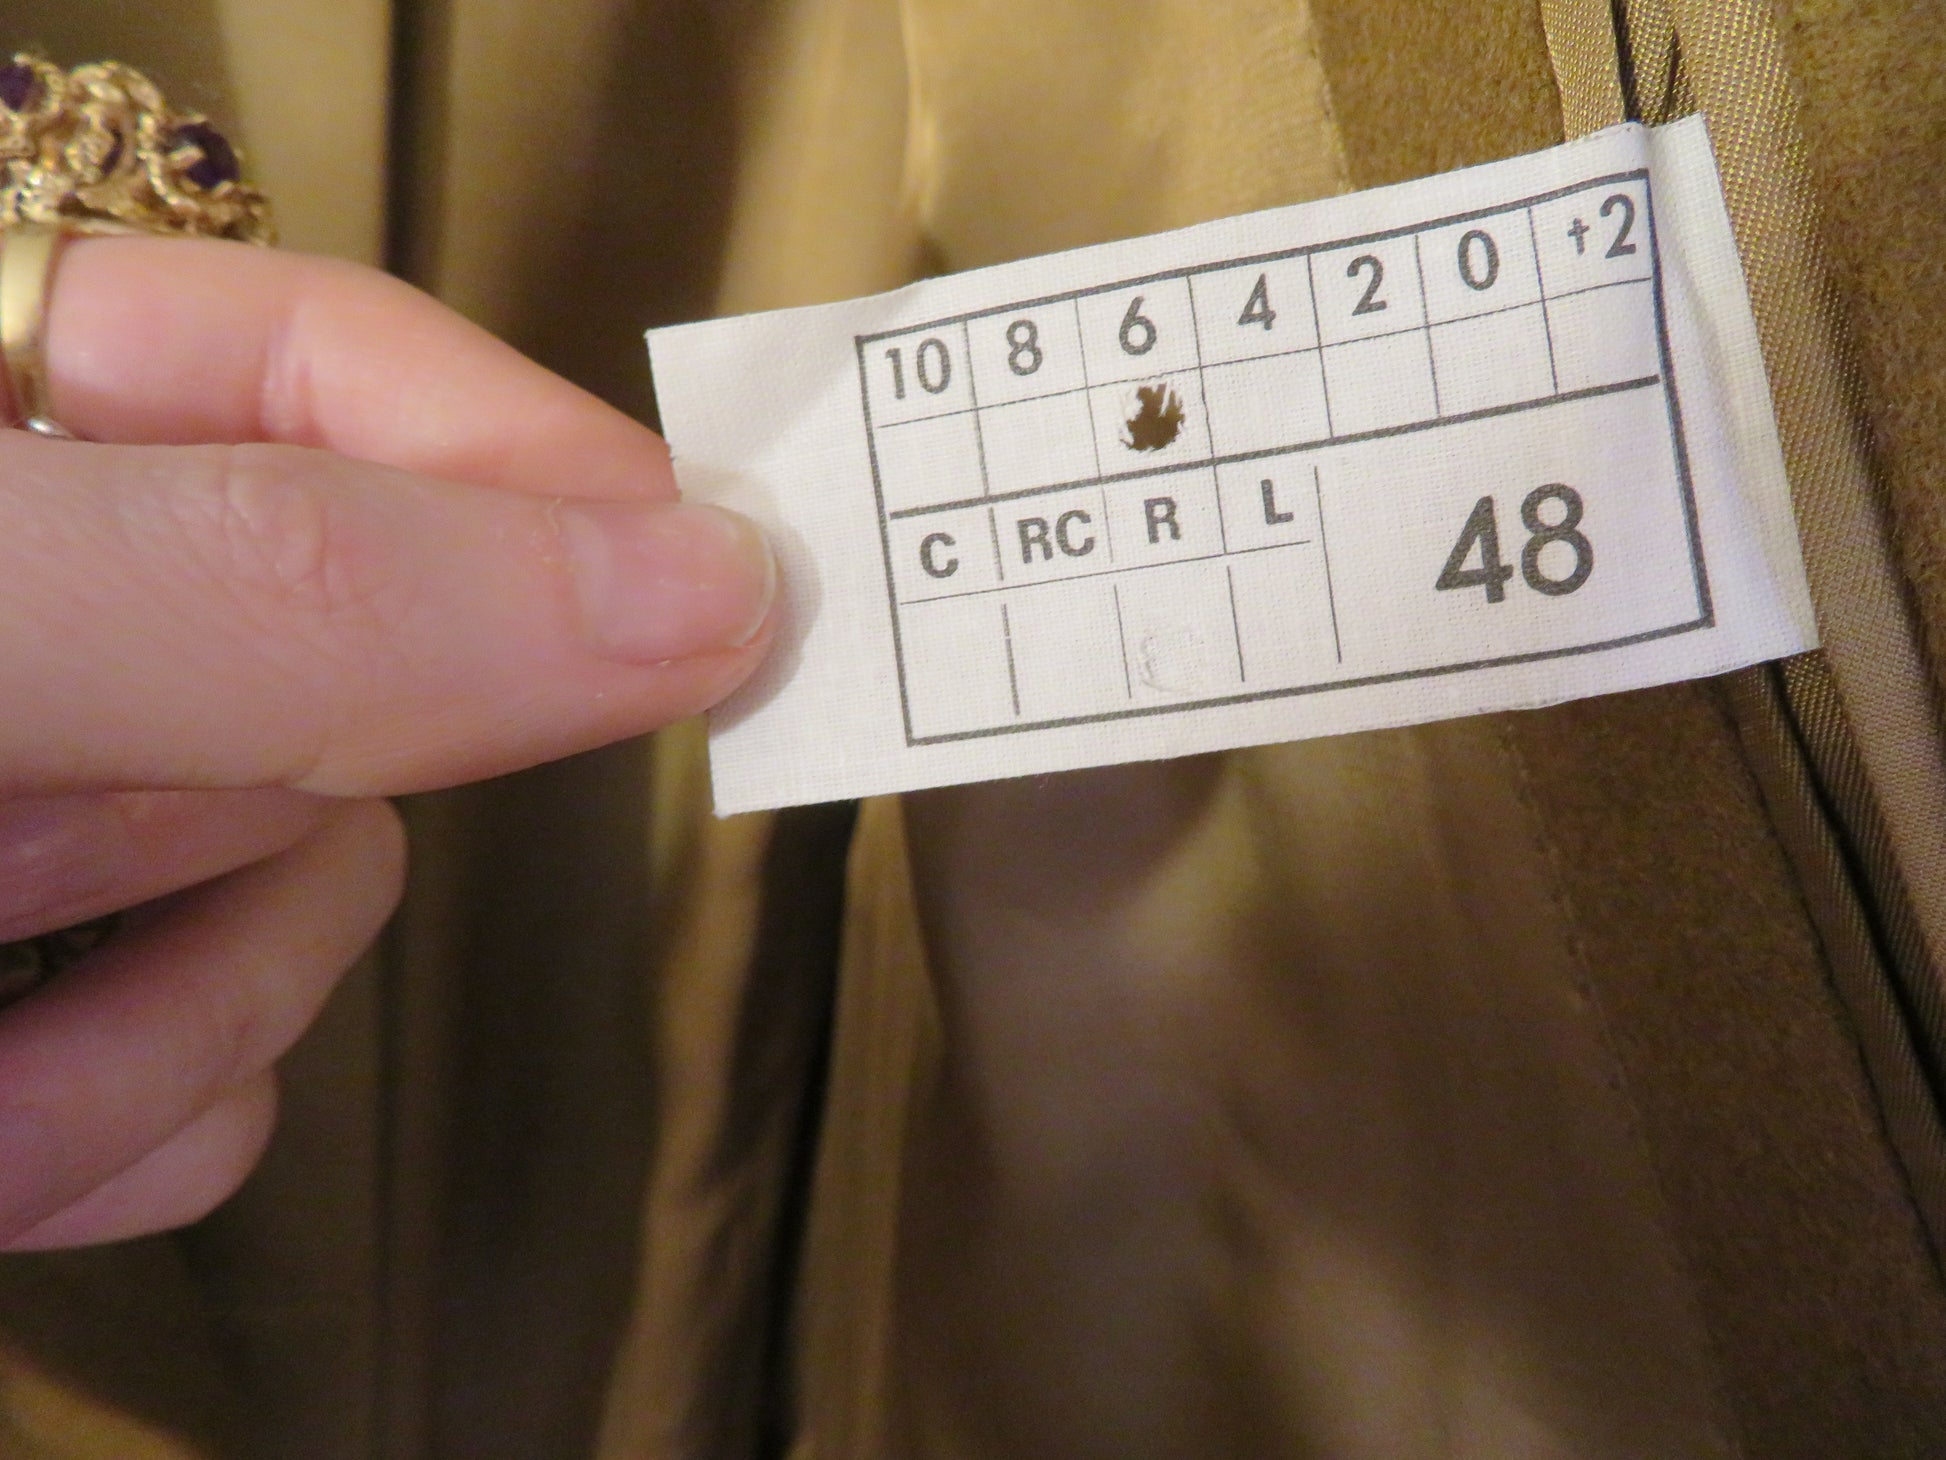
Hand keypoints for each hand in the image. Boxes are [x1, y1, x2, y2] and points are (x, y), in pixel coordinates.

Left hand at [0, 236, 774, 1248]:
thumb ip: (293, 592)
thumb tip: (699, 589)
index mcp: (10, 431)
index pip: (322, 364)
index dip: (523, 457)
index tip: (718, 585)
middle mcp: (68, 620)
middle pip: (353, 664)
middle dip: (266, 799)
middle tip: (86, 824)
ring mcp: (60, 826)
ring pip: (314, 902)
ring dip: (191, 1006)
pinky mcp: (59, 1015)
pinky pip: (218, 1078)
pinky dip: (121, 1127)